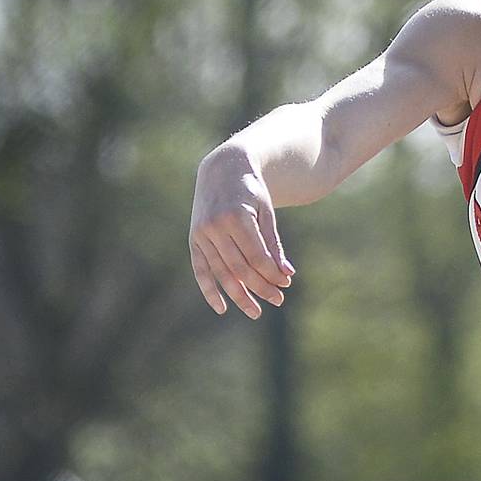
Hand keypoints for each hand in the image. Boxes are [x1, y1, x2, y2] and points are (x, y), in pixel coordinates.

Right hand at [189, 142, 295, 317]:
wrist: (222, 169)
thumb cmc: (251, 191)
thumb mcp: (266, 212)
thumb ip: (273, 244)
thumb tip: (286, 275)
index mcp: (236, 217)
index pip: (256, 257)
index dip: (271, 274)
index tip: (285, 285)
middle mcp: (215, 226)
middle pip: (239, 268)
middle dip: (260, 288)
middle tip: (277, 301)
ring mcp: (201, 233)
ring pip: (221, 272)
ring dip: (238, 295)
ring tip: (255, 311)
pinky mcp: (194, 238)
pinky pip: (200, 269)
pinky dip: (209, 290)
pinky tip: (222, 308)